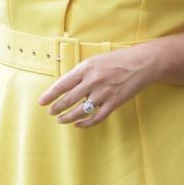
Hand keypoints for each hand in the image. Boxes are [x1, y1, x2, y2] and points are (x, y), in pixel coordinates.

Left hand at [39, 44, 158, 126]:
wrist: (142, 64)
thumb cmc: (118, 60)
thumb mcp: (96, 60)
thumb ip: (82, 72)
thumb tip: (67, 86)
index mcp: (86, 68)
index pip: (62, 85)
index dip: (50, 95)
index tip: (42, 102)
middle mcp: (92, 81)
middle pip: (68, 100)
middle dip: (57, 108)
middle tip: (51, 113)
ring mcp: (103, 93)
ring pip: (80, 111)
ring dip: (68, 117)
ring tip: (61, 120)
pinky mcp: (114, 103)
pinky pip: (96, 118)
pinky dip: (85, 123)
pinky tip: (79, 124)